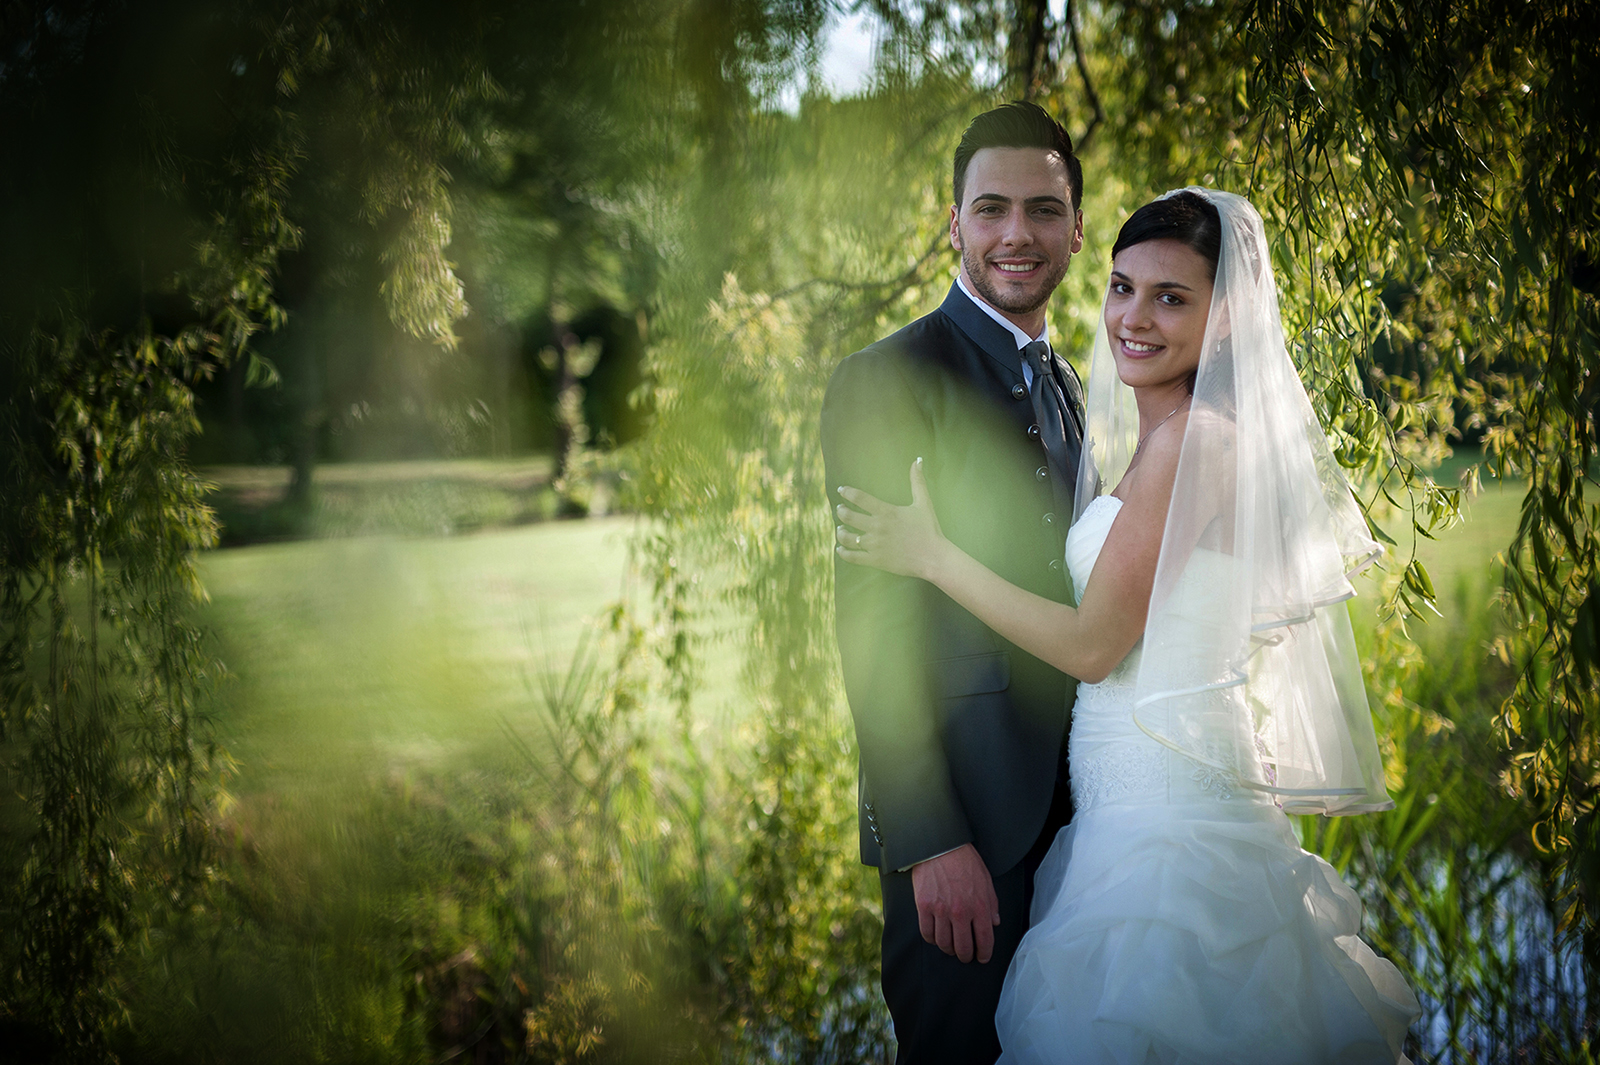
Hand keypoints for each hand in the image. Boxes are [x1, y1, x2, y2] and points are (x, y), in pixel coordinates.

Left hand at [835, 458, 946, 580]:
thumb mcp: (923, 503)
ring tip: (840, 529)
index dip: (847, 492)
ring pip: (847, 537)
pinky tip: (840, 548)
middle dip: (841, 511)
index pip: (859, 498)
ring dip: (840, 532)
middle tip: (840, 509)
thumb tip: (918, 460)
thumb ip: (917, 481)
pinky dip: (843, 552)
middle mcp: (877, 527)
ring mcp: (875, 545)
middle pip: (848, 516)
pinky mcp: (875, 560)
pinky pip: (852, 557)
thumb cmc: (929, 530)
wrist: (933, 557)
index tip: (842, 490)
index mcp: (886, 512)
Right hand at [910, 843, 999, 962]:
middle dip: (966, 956)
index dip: (984, 953)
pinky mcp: (923, 907)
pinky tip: (936, 937)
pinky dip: (932, 939)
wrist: (940, 846)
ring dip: (949, 949)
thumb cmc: (965, 861)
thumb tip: (994, 923)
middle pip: (963, 947)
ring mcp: (940, 910)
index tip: (982, 957)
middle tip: (966, 956)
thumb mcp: (986, 880)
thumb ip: (992, 904)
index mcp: (979, 906)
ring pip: (944, 944)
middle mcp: (960, 912)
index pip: (985, 940)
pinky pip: (927, 933)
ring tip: (951, 947)